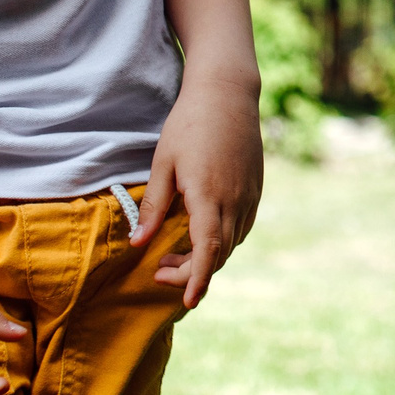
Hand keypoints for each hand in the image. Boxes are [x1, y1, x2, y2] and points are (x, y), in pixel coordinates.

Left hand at [133, 77, 263, 307]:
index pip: (207, 251)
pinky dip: (223, 240)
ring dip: (207, 257)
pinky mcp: (256, 187)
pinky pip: (242, 226)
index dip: (197, 280)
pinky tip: (202, 233)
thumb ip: (153, 206)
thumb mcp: (163, 163)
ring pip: (232, 242)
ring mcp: (249, 194)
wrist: (227, 92)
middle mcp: (235, 200)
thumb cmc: (189, 124)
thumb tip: (139, 243)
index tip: (187, 301)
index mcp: (209, 196)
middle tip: (157, 271)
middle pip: (219, 253)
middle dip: (191, 271)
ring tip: (174, 255)